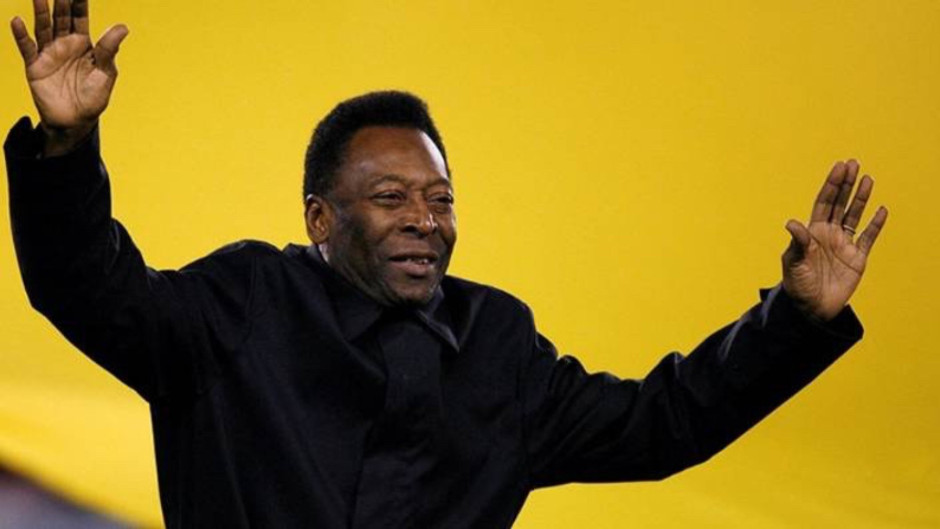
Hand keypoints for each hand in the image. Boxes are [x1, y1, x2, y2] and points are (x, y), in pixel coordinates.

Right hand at [10, 0, 128, 151]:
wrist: (76, 122)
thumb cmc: (94, 98)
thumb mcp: (105, 73)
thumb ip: (109, 50)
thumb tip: (123, 27)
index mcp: (84, 44)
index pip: (80, 17)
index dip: (79, 2)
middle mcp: (65, 45)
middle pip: (61, 18)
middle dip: (60, 2)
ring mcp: (49, 54)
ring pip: (43, 28)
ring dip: (40, 12)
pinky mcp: (35, 66)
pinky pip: (27, 48)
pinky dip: (21, 35)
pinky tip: (17, 21)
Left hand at [781, 160, 887, 320]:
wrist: (811, 309)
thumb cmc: (797, 285)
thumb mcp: (794, 262)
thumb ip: (798, 242)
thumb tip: (793, 222)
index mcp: (812, 232)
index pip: (824, 202)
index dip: (831, 185)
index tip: (839, 167)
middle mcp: (829, 234)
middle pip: (840, 203)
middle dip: (846, 184)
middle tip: (854, 163)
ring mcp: (844, 245)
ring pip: (854, 216)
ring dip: (861, 198)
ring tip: (868, 178)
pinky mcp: (857, 259)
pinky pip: (868, 238)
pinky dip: (875, 224)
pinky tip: (881, 210)